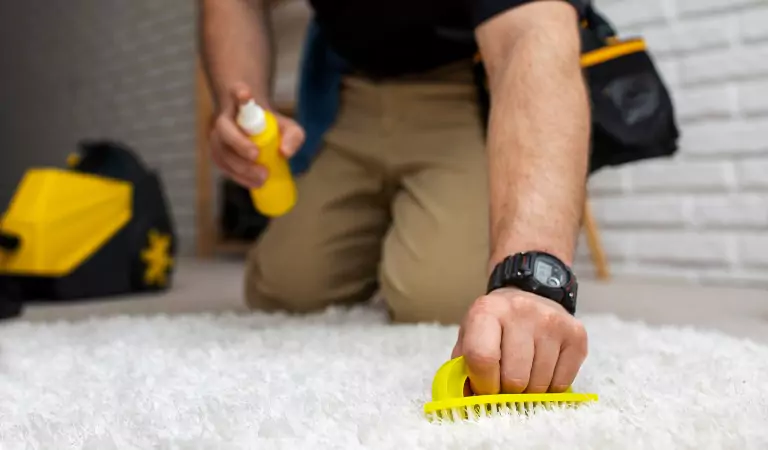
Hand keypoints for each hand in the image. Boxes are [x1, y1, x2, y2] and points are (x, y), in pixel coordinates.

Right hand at [209, 82, 305, 187]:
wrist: (256, 132)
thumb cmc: (272, 127)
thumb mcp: (289, 127)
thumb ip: (293, 136)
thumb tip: (285, 153)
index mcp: (241, 104)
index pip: (236, 91)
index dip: (239, 93)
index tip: (246, 94)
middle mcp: (225, 117)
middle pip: (224, 128)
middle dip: (239, 143)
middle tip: (257, 155)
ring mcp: (217, 136)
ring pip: (221, 150)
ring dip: (240, 166)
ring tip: (262, 178)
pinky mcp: (217, 154)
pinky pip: (223, 165)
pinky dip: (238, 176)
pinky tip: (254, 184)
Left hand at [452, 287, 587, 394]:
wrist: (529, 294)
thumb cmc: (494, 326)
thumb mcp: (469, 337)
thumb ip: (463, 369)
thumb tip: (466, 403)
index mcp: (487, 311)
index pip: (483, 358)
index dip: (483, 384)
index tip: (486, 389)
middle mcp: (520, 311)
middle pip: (515, 378)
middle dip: (507, 391)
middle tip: (506, 384)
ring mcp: (552, 321)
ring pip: (540, 384)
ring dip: (530, 391)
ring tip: (524, 375)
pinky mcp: (576, 334)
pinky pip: (563, 382)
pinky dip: (551, 387)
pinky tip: (542, 371)